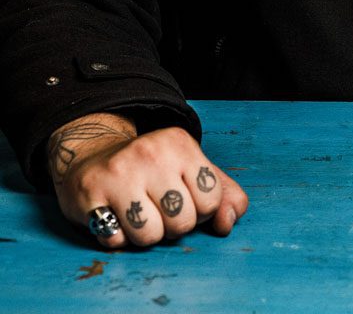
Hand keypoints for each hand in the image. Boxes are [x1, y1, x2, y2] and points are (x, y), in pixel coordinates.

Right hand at [47, 113, 248, 248]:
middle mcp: (151, 152)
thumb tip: (228, 222)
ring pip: (150, 236)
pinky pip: (116, 241)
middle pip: (182, 222)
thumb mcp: (191, 168)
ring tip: (138, 213)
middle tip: (158, 207)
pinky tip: (114, 215)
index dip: (201, 210)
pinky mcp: (91, 192)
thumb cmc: (151, 170)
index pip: (211, 201)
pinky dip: (118, 237)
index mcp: (180, 143)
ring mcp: (119, 171)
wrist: (93, 156)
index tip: (185, 198)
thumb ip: (222, 193)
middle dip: (173, 226)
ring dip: (145, 234)